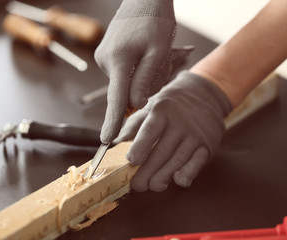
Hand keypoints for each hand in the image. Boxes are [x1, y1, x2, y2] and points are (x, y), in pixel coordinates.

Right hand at [95, 0, 176, 142]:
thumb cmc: (155, 22)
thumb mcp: (159, 51)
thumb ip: (146, 81)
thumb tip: (134, 105)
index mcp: (119, 60)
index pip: (115, 99)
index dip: (112, 121)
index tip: (105, 140)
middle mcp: (106, 60)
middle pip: (124, 90)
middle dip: (142, 86)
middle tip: (158, 62)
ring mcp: (103, 57)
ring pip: (124, 82)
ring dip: (140, 76)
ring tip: (151, 53)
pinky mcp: (105, 54)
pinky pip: (122, 72)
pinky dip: (134, 70)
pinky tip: (142, 52)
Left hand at [114, 71, 231, 191]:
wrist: (205, 94)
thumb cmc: (169, 105)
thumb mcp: (150, 107)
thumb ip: (132, 126)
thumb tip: (114, 144)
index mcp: (161, 111)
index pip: (150, 130)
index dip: (140, 146)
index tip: (131, 160)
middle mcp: (180, 123)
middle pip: (162, 151)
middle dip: (148, 171)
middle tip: (137, 185)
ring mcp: (195, 135)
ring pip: (178, 159)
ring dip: (164, 176)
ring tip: (152, 186)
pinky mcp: (207, 145)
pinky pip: (198, 163)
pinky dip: (188, 173)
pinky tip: (178, 181)